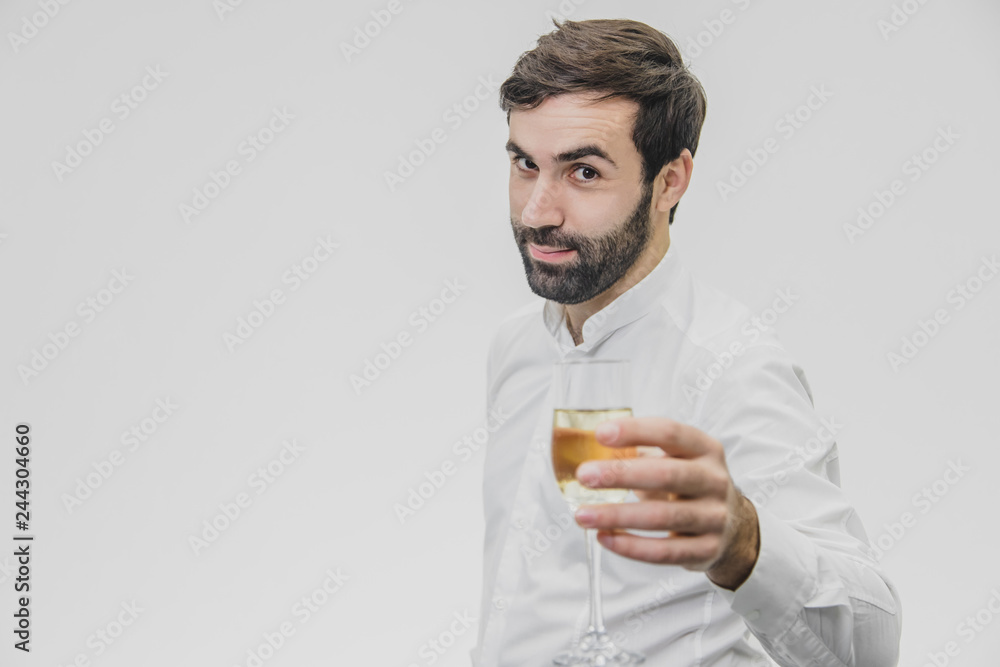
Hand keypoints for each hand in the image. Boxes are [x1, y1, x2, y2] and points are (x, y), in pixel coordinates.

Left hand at [573, 417, 759, 589]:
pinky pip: (664, 551)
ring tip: (583, 515)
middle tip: (584, 475)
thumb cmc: (690, 485)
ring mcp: (714, 517)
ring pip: (662, 517)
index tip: (600, 434)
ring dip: (616, 516)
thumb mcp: (677, 459)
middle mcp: (713, 480)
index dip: (635, 431)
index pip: (670, 433)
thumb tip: (585, 447)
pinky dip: (631, 547)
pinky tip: (605, 538)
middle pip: (666, 474)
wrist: (734, 526)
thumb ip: (640, 452)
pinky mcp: (706, 550)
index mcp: (704, 449)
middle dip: (621, 474)